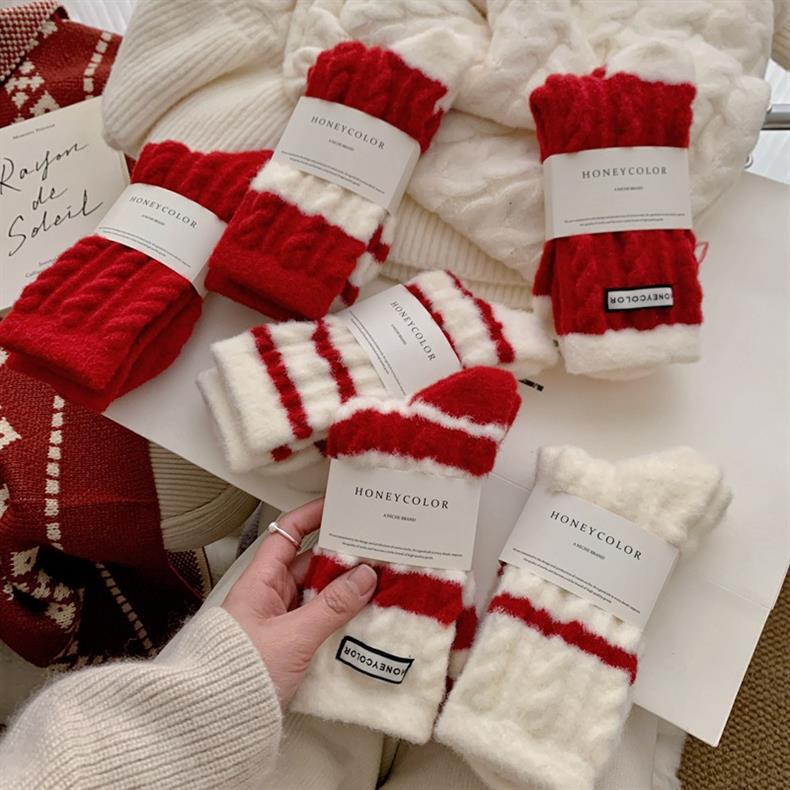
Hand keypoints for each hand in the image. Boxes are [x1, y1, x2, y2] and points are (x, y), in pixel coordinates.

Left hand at [222, 497, 376, 705]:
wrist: (215, 721)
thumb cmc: (241, 672)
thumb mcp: (293, 637)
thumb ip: (332, 606)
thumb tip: (366, 574)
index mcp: (260, 582)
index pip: (287, 534)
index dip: (312, 515)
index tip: (340, 505)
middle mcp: (270, 596)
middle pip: (310, 563)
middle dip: (341, 556)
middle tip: (375, 548)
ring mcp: (280, 620)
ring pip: (318, 593)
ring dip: (345, 588)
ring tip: (379, 579)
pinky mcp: (289, 644)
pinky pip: (320, 618)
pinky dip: (341, 614)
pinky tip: (366, 614)